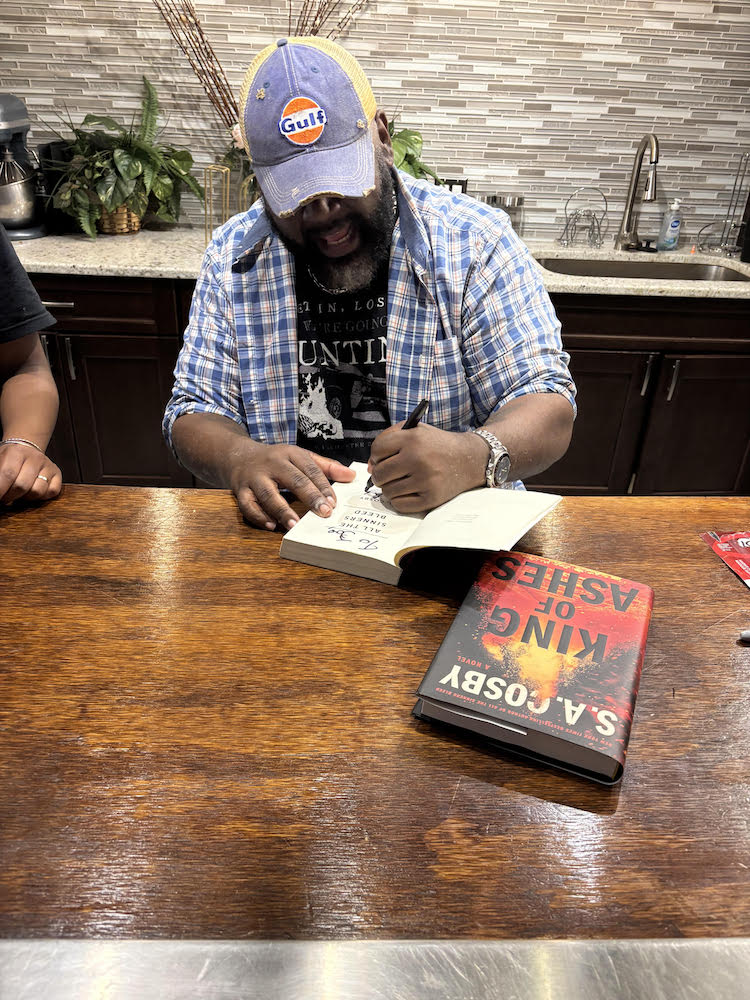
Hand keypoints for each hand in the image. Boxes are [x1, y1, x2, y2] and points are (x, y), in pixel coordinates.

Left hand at [0, 444, 61, 504]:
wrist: (26, 449)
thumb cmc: (9, 458)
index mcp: (17, 452)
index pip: (8, 473)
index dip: (1, 489)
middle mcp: (35, 457)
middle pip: (22, 485)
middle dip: (10, 496)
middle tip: (4, 498)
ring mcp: (48, 466)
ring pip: (37, 491)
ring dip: (25, 497)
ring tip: (19, 493)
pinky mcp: (57, 474)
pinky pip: (51, 492)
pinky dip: (41, 497)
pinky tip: (32, 492)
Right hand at [229, 442, 355, 530]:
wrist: (240, 456)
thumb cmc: (277, 460)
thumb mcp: (301, 457)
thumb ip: (326, 467)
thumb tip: (351, 476)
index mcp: (290, 453)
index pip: (310, 469)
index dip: (323, 486)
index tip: (334, 503)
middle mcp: (272, 463)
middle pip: (293, 480)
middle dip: (309, 497)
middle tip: (324, 513)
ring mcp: (254, 477)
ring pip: (268, 494)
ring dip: (282, 510)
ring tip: (295, 524)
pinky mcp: (240, 490)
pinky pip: (248, 505)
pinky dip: (259, 516)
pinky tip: (272, 526)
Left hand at [368, 423, 486, 512]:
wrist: (470, 460)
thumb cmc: (438, 445)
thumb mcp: (417, 430)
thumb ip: (390, 438)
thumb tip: (369, 466)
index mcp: (413, 439)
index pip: (377, 450)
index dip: (376, 455)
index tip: (381, 458)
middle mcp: (418, 459)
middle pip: (380, 473)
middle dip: (380, 474)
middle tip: (388, 474)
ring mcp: (425, 480)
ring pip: (387, 491)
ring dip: (389, 488)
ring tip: (399, 482)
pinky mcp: (431, 498)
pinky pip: (399, 504)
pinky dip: (398, 500)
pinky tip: (407, 492)